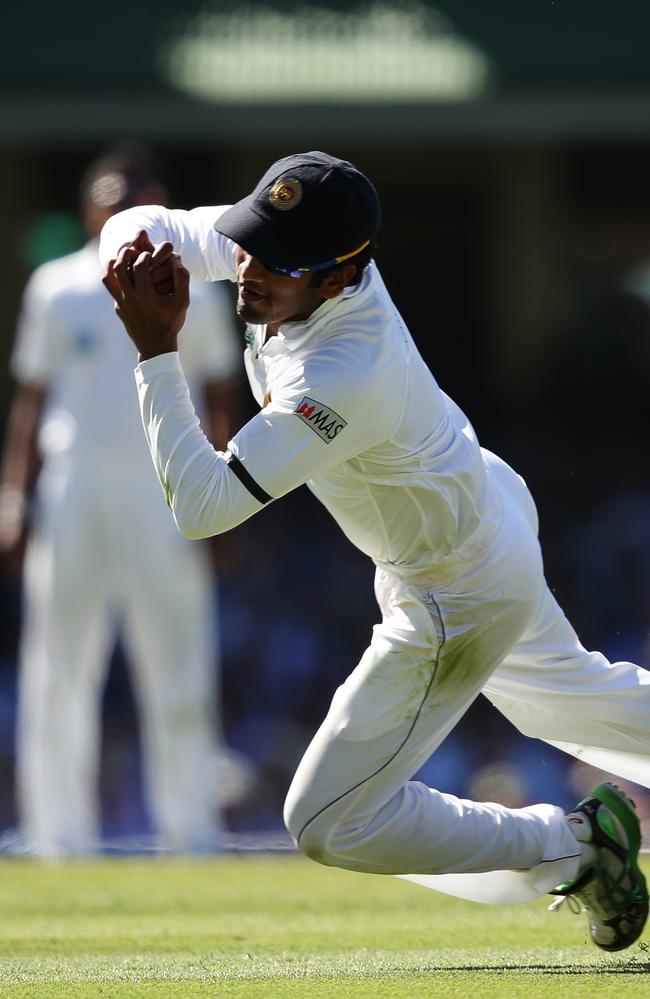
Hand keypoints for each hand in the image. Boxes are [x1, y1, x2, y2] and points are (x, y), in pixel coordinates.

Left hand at [103, 242, 189, 360]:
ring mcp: (121, 303)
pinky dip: (117, 278)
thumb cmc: (171, 323)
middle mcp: (129, 298)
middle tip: (135, 250)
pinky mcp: (118, 308)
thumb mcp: (182, 303)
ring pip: (109, 276)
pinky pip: (112, 288)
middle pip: (120, 266)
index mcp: (145, 295)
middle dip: (127, 254)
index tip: (151, 254)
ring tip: (126, 259)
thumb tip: (177, 260)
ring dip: (117, 264)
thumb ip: (183, 280)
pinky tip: (127, 276)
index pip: (140, 264)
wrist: (156, 347)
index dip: (146, 254)